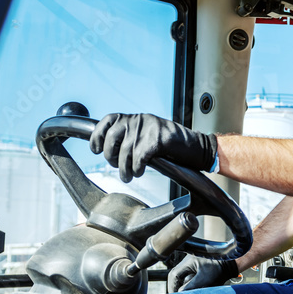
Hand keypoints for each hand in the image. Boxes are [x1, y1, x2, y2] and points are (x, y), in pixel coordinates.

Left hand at [89, 113, 216, 182]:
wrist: (197, 147)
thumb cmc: (172, 145)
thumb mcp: (147, 134)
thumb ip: (130, 136)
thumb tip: (109, 149)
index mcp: (135, 117)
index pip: (107, 121)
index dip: (97, 136)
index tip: (96, 149)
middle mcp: (139, 120)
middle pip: (111, 139)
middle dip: (111, 157)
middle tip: (119, 167)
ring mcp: (148, 129)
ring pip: (124, 152)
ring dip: (124, 169)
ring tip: (129, 176)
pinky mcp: (157, 139)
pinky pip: (138, 157)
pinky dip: (136, 168)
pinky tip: (140, 171)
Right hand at [167, 255, 238, 292]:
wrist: (232, 263)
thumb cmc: (220, 269)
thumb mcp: (204, 280)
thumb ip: (190, 287)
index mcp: (189, 260)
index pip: (174, 274)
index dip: (172, 286)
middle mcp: (189, 260)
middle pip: (176, 275)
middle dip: (176, 286)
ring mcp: (193, 262)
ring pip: (183, 276)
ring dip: (183, 285)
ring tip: (184, 293)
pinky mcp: (198, 266)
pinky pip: (189, 275)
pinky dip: (189, 283)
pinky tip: (193, 288)